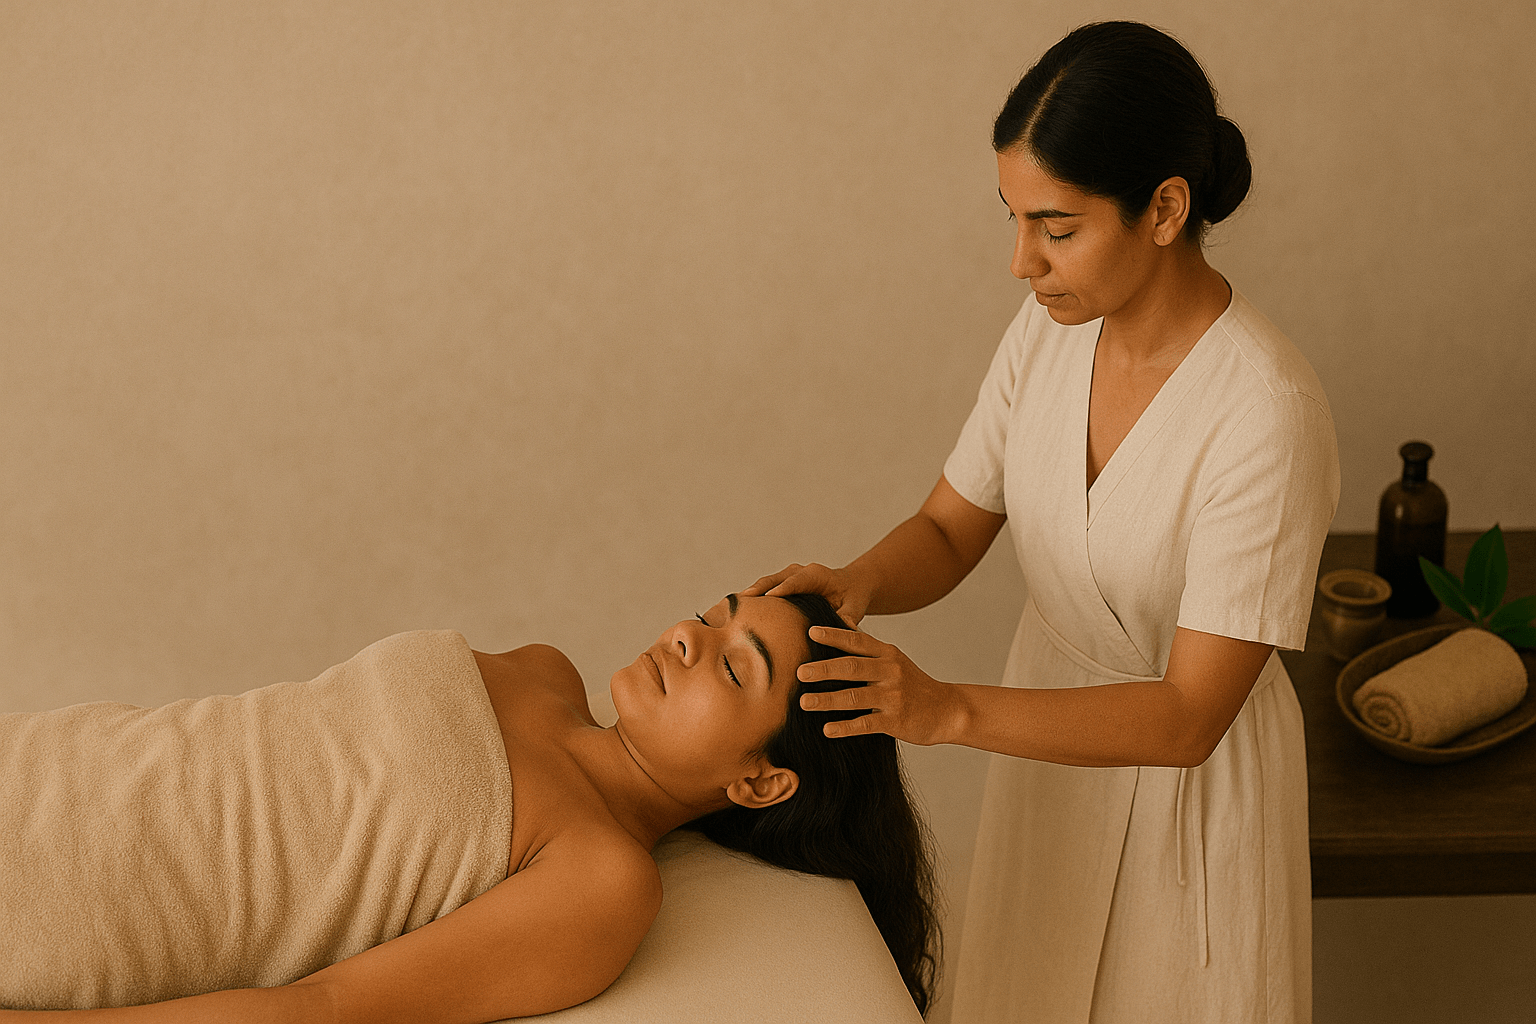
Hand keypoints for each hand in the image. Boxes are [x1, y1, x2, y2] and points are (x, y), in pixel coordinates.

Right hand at [740, 563, 872, 626]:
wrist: (851, 586)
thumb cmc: (853, 596)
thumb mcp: (855, 606)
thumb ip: (849, 616)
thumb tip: (845, 627)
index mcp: (816, 574)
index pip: (797, 581)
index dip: (782, 588)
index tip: (768, 597)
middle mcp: (799, 572)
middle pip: (774, 580)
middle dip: (757, 589)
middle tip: (739, 602)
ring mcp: (788, 577)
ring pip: (765, 584)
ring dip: (749, 594)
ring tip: (729, 607)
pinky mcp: (782, 586)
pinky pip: (764, 590)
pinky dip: (752, 599)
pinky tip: (737, 612)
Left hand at [795, 626, 959, 745]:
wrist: (948, 710)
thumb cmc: (914, 685)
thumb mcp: (895, 661)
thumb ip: (869, 651)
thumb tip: (839, 630)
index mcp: (887, 654)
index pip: (857, 641)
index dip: (834, 635)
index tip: (810, 631)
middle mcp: (890, 672)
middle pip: (851, 667)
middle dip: (823, 669)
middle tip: (799, 671)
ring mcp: (893, 697)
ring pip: (854, 697)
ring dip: (827, 700)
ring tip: (804, 702)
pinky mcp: (895, 720)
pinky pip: (865, 724)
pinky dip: (845, 727)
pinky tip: (827, 730)